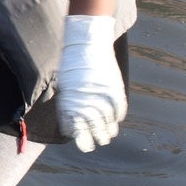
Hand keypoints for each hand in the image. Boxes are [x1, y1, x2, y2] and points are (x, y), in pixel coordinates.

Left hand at [55, 14, 125, 151]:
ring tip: (107, 137)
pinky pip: (119, 106)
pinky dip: (118, 115)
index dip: (79, 135)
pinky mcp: (114, 86)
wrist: (87, 41)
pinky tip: (117, 121)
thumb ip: (69, 100)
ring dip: (108, 130)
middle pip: (93, 124)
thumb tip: (71, 120)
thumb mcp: (66, 81)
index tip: (81, 144)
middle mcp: (86, 97)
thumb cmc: (72, 62)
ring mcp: (101, 92)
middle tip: (96, 144)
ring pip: (107, 118)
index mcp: (71, 97)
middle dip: (95, 137)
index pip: (75, 123)